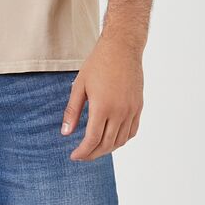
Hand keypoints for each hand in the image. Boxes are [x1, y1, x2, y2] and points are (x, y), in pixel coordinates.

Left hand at [60, 37, 143, 160]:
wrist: (122, 49)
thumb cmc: (98, 64)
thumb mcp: (79, 86)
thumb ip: (72, 111)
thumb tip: (66, 133)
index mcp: (102, 107)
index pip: (92, 140)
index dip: (83, 152)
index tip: (74, 156)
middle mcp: (119, 112)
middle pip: (106, 144)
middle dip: (93, 154)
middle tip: (82, 156)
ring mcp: (131, 110)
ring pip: (120, 140)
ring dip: (107, 149)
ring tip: (95, 150)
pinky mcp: (138, 107)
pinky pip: (132, 131)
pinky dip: (121, 140)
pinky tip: (112, 140)